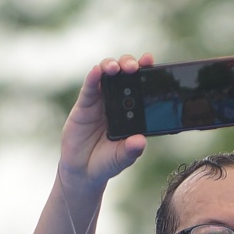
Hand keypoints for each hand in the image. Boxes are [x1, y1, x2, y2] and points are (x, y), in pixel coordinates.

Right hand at [59, 55, 152, 194]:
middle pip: (123, 74)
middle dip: (129, 65)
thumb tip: (141, 142)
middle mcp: (116, 102)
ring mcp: (100, 101)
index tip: (150, 61)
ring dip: (111, 66)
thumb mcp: (121, 159)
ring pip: (106, 75)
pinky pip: (89, 88)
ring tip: (116, 68)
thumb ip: (131, 151)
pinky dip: (93, 78)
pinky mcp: (84, 105)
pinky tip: (97, 71)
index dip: (144, 72)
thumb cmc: (106, 163)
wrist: (83, 171)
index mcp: (131, 112)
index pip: (139, 87)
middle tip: (134, 67)